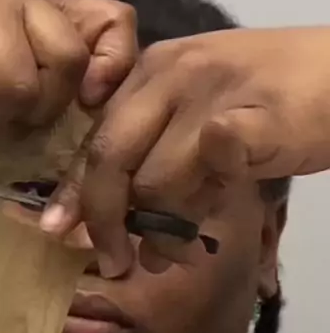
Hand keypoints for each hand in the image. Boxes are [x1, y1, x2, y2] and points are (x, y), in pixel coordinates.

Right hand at [0, 0, 136, 156]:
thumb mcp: (21, 106)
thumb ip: (64, 94)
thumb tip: (104, 106)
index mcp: (42, 8)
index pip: (114, 22)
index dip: (113, 68)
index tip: (89, 104)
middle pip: (68, 57)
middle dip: (38, 107)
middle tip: (0, 113)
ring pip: (20, 81)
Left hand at [42, 27, 329, 275]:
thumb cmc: (274, 95)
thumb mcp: (201, 110)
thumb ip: (161, 150)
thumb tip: (123, 220)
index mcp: (154, 71)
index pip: (97, 136)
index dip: (75, 190)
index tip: (57, 231)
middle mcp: (174, 73)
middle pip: (111, 156)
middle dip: (104, 221)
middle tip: (116, 261)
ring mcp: (215, 92)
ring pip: (157, 179)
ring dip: (162, 230)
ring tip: (177, 252)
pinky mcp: (256, 116)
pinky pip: (213, 161)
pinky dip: (206, 196)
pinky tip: (214, 213)